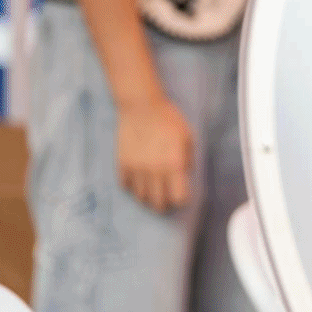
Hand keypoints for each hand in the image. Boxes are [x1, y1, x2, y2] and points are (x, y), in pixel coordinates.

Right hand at [116, 96, 193, 213]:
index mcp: (173, 164)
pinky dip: (134, 188)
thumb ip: (188, 158)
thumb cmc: (169, 119)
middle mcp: (154, 171)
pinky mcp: (122, 165)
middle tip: (168, 198)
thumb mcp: (187, 137)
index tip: (183, 195)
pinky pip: (127, 187)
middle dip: (166, 205)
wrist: (141, 107)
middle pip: (159, 204)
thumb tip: (186, 174)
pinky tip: (140, 182)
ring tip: (154, 192)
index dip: (182, 200)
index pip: (178, 198)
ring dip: (149, 198)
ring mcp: (136, 170)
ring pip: (142, 198)